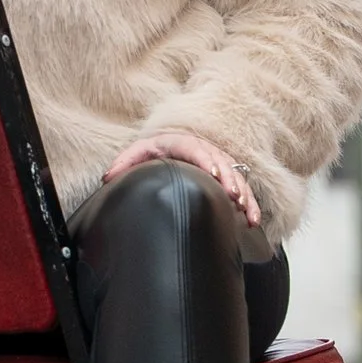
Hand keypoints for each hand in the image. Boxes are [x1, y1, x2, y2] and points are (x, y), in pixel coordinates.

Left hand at [100, 128, 261, 232]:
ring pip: (236, 176)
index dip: (207, 162)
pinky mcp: (229, 175)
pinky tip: (254, 221)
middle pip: (222, 163)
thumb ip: (124, 162)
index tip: (214, 175)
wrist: (174, 141)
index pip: (197, 150)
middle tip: (233, 197)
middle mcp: (206, 150)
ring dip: (243, 193)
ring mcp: (220, 162)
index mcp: (184, 143)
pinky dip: (251, 204)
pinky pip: (244, 188)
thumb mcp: (139, 151)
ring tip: (246, 211)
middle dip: (229, 180)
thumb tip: (107, 177)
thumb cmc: (156, 149)